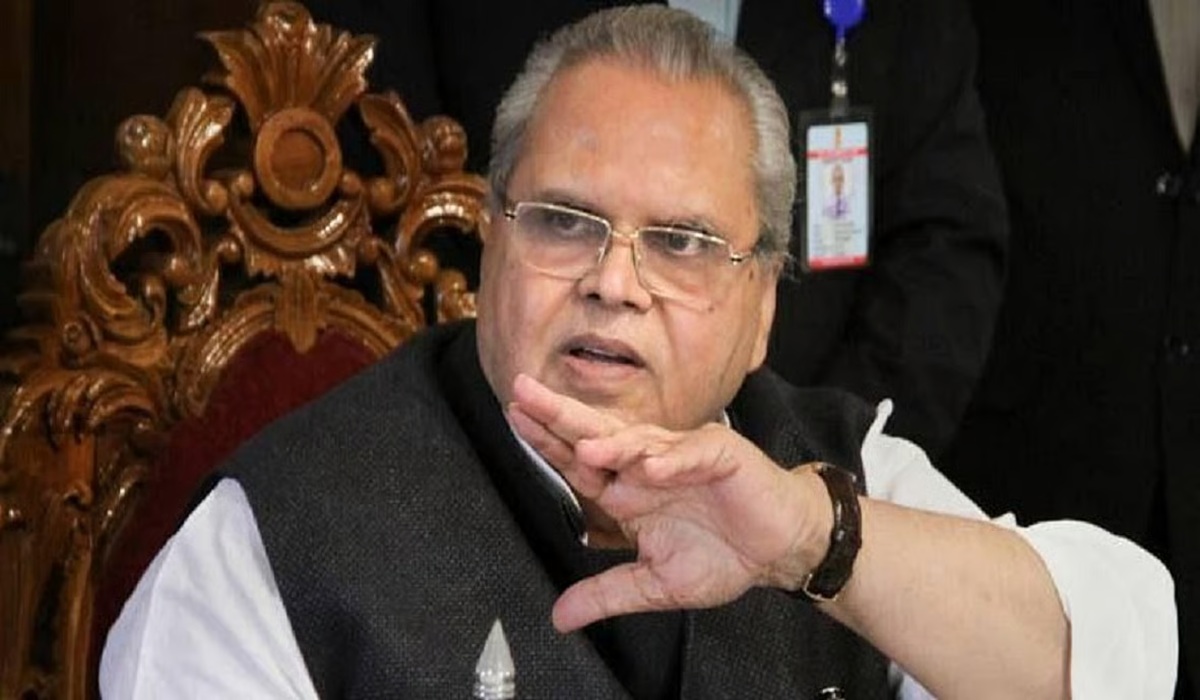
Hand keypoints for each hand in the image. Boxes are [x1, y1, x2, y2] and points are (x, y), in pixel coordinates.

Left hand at [505, 374, 829, 631]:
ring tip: (587, 447)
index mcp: (629, 489)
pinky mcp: (720, 455)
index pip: (579, 460)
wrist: (779, 548)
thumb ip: (606, 594)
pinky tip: (653, 467)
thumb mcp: (654, 583)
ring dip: (614, 442)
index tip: (513, 419)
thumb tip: (561, 617)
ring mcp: (683, 455)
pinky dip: (673, 460)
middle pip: (598, 433)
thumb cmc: (722, 555)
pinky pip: (692, 454)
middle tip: (525, 393)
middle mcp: (649, 464)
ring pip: (642, 441)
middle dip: (561, 414)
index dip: (547, 440)